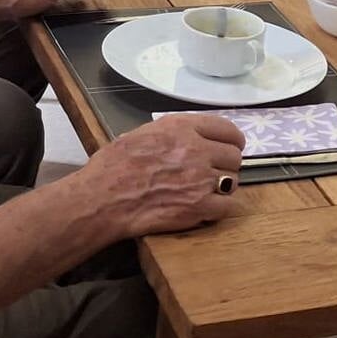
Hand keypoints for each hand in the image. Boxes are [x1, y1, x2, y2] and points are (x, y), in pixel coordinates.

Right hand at [86, 113, 246, 236]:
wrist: (102, 198)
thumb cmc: (112, 167)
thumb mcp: (141, 134)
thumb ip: (171, 134)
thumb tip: (187, 138)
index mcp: (181, 128)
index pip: (227, 129)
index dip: (232, 140)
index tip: (230, 147)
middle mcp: (196, 150)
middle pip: (234, 156)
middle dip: (225, 165)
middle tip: (212, 174)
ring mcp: (201, 179)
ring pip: (233, 181)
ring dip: (222, 188)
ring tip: (203, 192)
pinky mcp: (200, 207)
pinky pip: (227, 206)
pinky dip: (218, 210)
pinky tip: (204, 210)